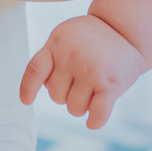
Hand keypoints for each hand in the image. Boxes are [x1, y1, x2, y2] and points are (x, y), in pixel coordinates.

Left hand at [20, 14, 145, 128]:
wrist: (125, 29)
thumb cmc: (92, 37)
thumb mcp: (65, 36)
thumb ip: (51, 57)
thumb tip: (41, 86)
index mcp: (57, 44)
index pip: (35, 70)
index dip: (28, 88)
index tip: (26, 101)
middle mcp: (72, 57)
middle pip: (56, 96)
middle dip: (66, 94)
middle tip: (80, 82)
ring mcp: (91, 71)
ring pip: (74, 108)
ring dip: (82, 105)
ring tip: (92, 89)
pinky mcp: (110, 84)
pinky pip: (97, 113)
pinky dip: (95, 121)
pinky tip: (93, 122)